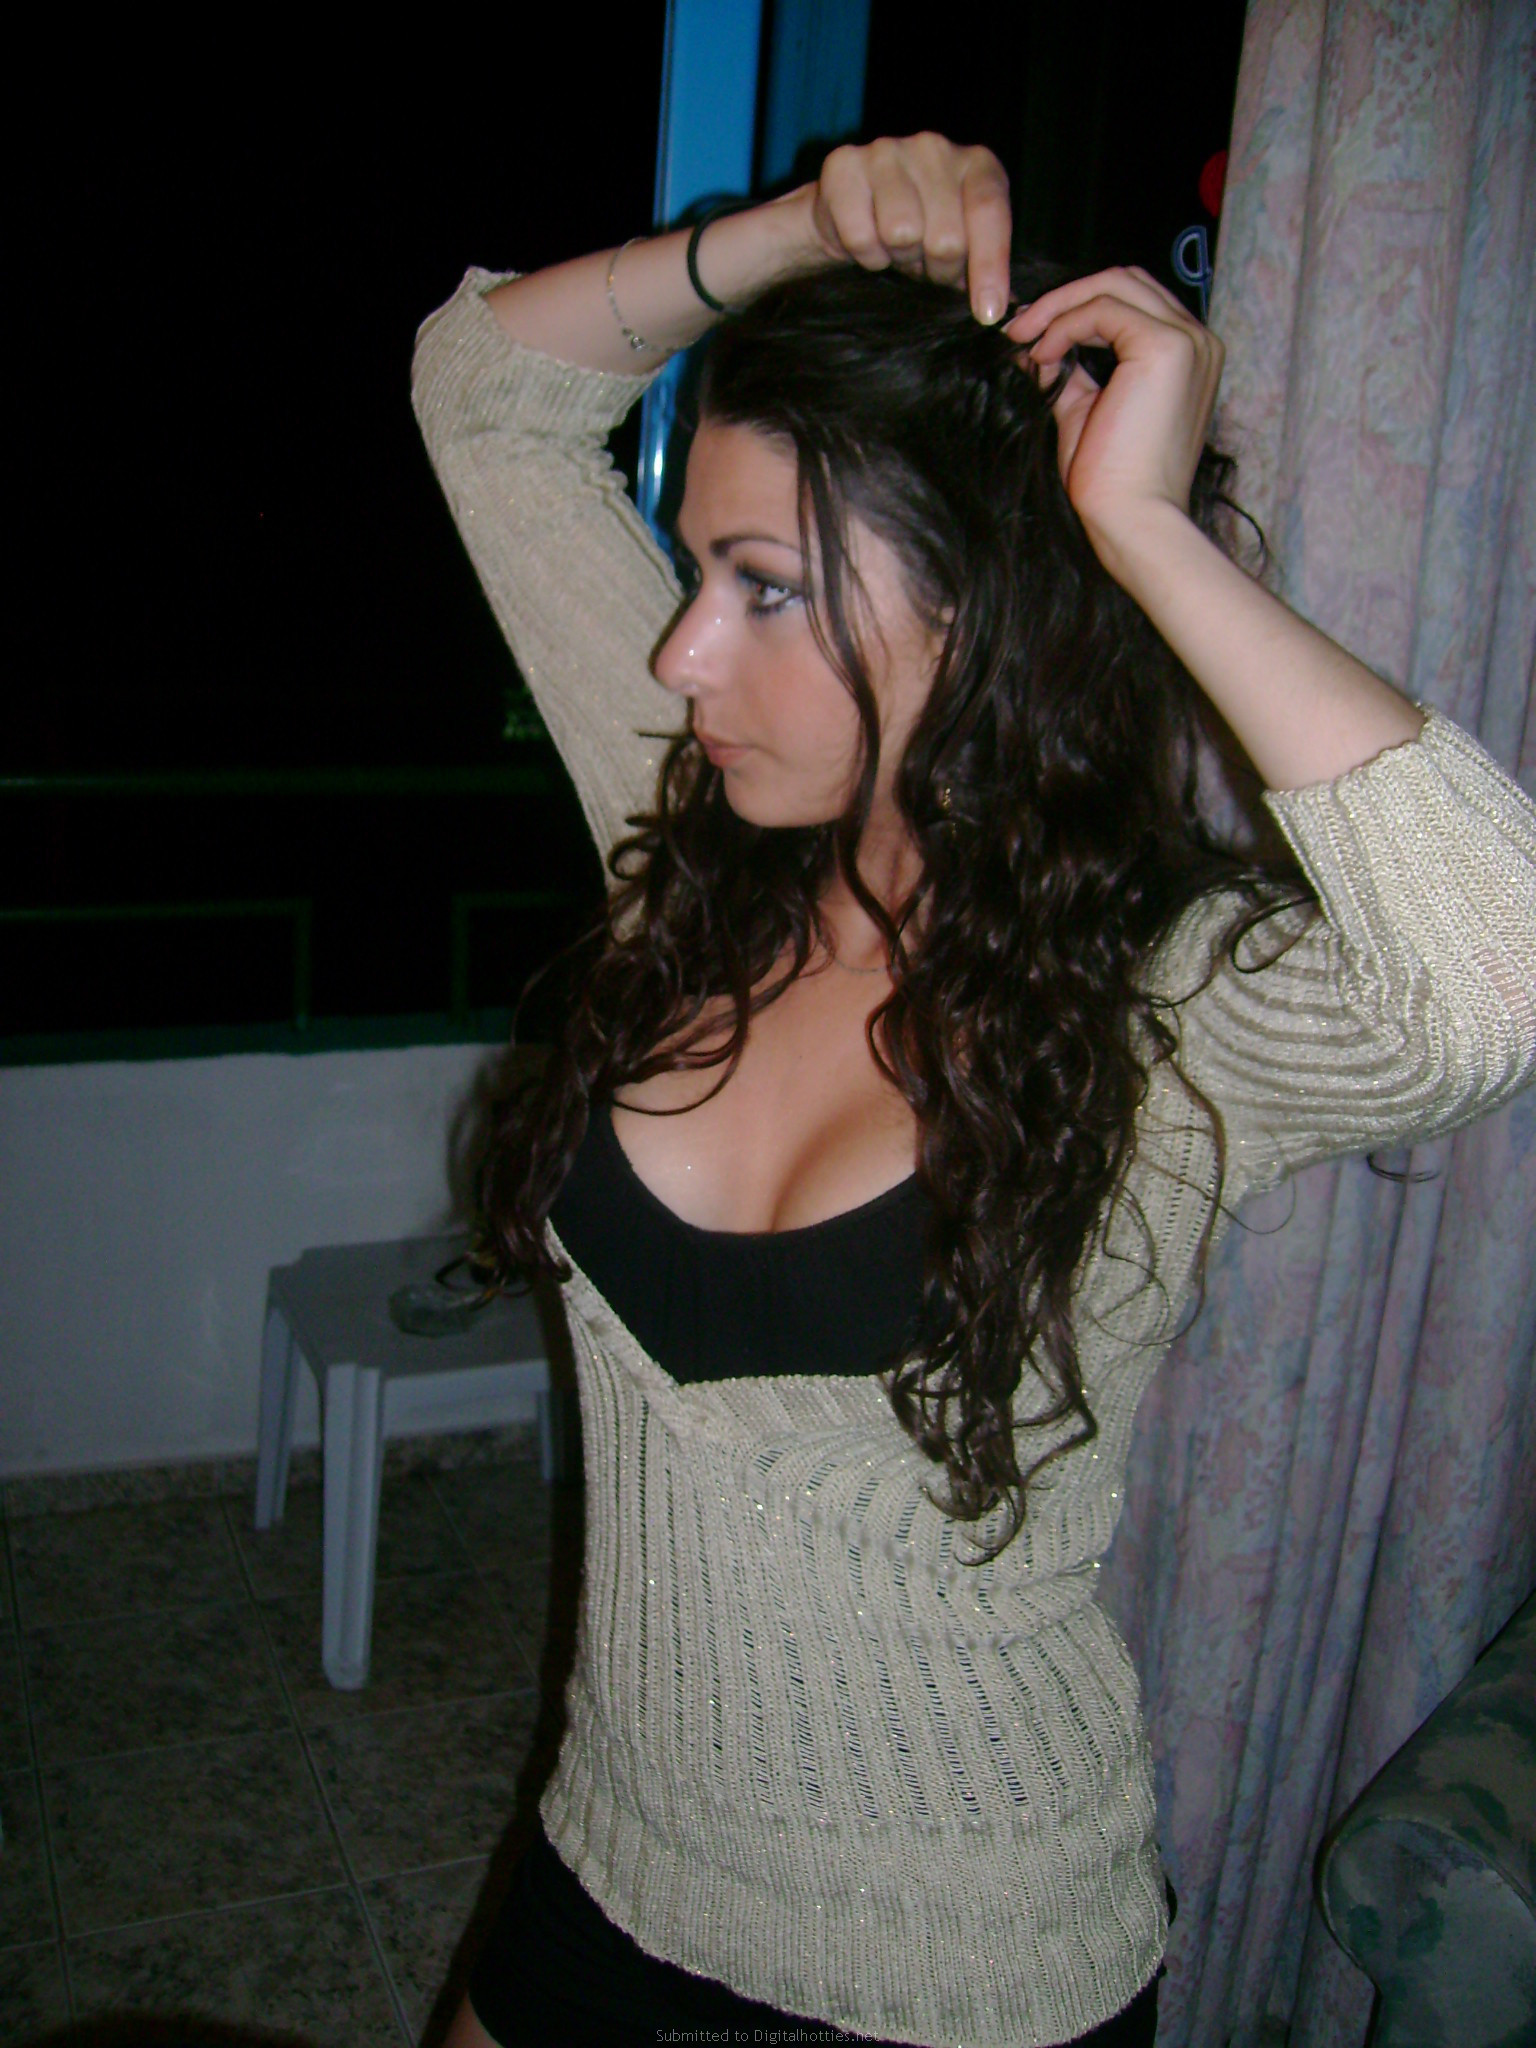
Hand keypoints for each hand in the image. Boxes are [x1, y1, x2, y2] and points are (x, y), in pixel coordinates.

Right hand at [808, 134, 1012, 325]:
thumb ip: (984, 269)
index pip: (988, 211)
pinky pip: (861, 236)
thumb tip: (1002, 315)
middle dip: (937, 269)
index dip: (990, 266)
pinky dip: (866, 256)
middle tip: (926, 266)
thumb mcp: (961, 247)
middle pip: (946, 236)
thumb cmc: (918, 231)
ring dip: (899, 259)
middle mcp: (934, 148)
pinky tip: (869, 243)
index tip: (987, 312)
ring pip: (902, 233)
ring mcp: (887, 151)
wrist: (849, 212)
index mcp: (975, 163)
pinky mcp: (844, 166)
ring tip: (898, 251)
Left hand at [1006, 268, 1224, 550]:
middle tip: (1018, 327)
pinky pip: (1103, 308)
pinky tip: (1042, 354)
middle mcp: (1198, 340)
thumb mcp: (1084, 412)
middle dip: (1066, 297)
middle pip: (1126, 280)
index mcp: (1187, 356)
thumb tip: (1034, 345)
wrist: (1134, 520)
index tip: (1030, 331)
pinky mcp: (1167, 347)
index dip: (1077, 306)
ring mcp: (1188, 340)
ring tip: (1023, 338)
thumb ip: (1067, 374)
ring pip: (1114, 283)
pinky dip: (1064, 323)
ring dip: (1060, 306)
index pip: (1131, 301)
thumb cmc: (1113, 482)